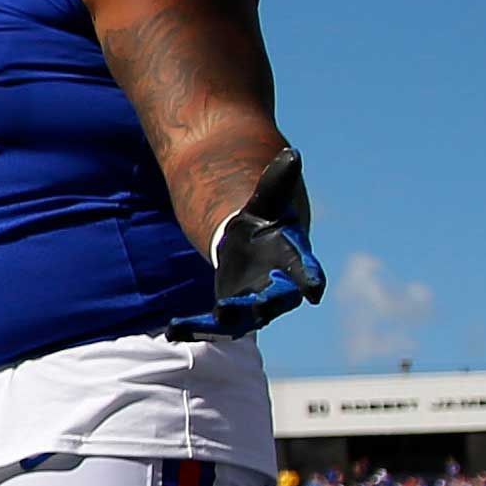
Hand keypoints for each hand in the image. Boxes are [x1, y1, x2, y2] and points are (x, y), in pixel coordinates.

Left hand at [168, 150, 322, 339]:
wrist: (256, 242)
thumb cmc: (266, 218)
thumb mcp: (268, 198)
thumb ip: (277, 181)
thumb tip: (291, 154)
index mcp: (292, 258)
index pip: (306, 270)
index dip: (311, 278)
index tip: (315, 290)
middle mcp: (279, 287)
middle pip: (272, 303)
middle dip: (257, 308)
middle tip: (230, 312)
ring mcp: (255, 303)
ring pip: (241, 321)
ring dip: (217, 326)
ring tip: (186, 327)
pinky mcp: (232, 311)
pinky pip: (215, 324)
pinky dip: (196, 328)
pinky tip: (171, 330)